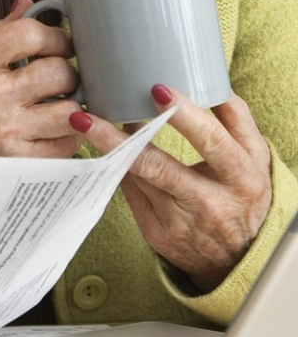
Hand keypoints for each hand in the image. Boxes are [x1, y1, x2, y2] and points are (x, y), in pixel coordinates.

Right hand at [0, 0, 82, 157]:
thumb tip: (27, 0)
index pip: (29, 33)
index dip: (56, 36)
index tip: (60, 44)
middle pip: (58, 71)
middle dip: (68, 72)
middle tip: (63, 77)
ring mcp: (4, 129)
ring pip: (69, 110)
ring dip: (72, 105)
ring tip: (61, 103)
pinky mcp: (17, 160)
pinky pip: (66, 144)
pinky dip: (68, 136)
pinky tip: (54, 130)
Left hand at [71, 85, 272, 289]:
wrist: (239, 257)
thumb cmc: (244, 194)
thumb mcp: (255, 158)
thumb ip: (236, 119)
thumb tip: (209, 80)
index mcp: (241, 178)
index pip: (211, 142)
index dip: (184, 117)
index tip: (156, 89)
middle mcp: (209, 202)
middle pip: (157, 167)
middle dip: (117, 140)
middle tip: (85, 115)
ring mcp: (179, 221)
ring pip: (135, 177)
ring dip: (107, 148)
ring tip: (82, 121)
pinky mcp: (156, 232)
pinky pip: (129, 190)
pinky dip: (116, 166)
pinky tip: (100, 147)